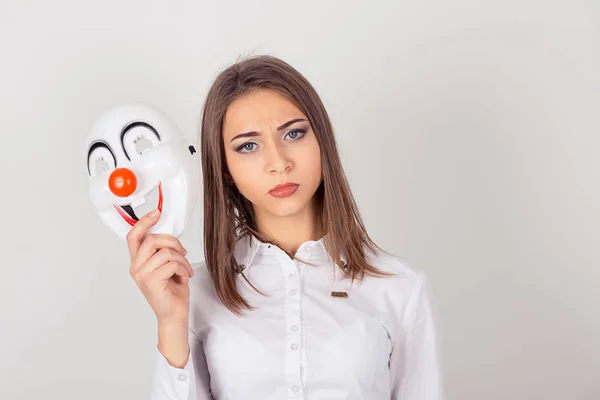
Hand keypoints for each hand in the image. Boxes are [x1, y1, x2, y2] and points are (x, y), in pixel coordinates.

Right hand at [127, 209, 193, 324]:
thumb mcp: (166, 265)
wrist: (174, 314)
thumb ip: (162, 250)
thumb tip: (169, 235)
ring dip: (181, 258)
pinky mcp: (151, 281)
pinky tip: (185, 276)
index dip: (144, 222)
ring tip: (185, 268)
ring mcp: (142, 274)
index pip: (134, 236)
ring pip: (165, 251)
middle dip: (173, 242)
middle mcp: (135, 267)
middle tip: (182, 251)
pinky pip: (172, 263)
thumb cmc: (172, 291)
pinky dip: (183, 267)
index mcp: (137, 261)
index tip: (156, 213)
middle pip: (152, 239)